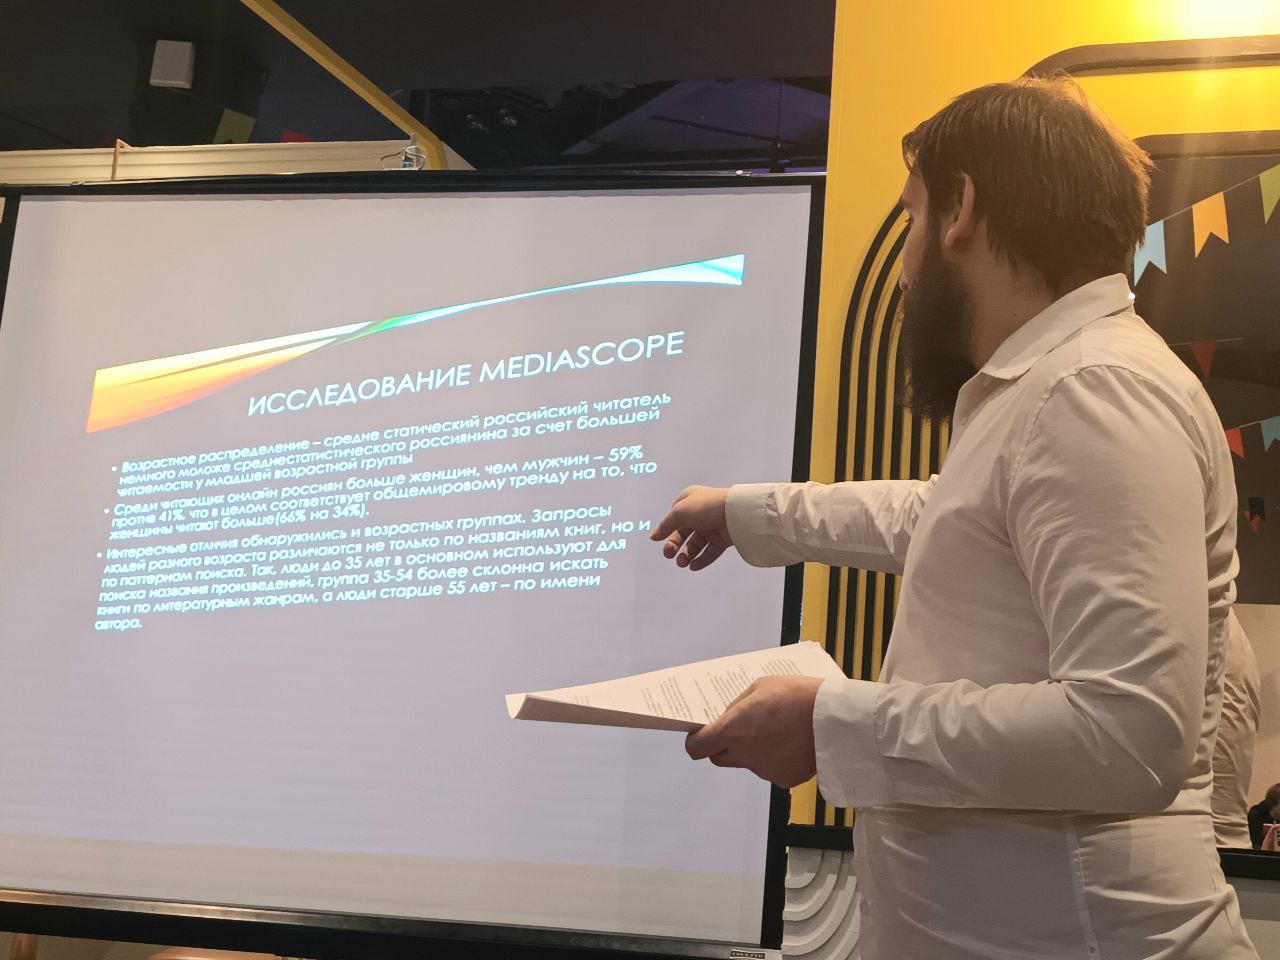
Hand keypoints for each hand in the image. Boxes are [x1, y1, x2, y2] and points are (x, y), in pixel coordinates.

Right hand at [650, 485, 732, 569]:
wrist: (736, 513)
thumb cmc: (709, 505)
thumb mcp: (679, 512)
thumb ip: (666, 525)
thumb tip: (654, 536)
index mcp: (690, 501)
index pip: (674, 519)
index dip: (667, 530)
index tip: (659, 540)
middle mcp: (701, 514)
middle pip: (683, 534)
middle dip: (675, 546)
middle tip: (669, 554)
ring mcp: (712, 526)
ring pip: (695, 545)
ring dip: (687, 555)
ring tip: (682, 563)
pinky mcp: (723, 539)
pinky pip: (709, 552)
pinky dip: (701, 560)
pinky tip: (693, 565)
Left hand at [685, 676, 822, 787]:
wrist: (835, 719)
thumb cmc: (797, 696)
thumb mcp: (760, 687)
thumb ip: (737, 706)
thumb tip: (727, 718)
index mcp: (733, 731)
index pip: (697, 749)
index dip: (697, 741)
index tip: (701, 734)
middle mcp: (744, 755)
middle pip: (719, 758)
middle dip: (723, 745)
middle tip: (740, 729)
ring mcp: (764, 770)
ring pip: (748, 763)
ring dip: (753, 750)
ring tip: (777, 730)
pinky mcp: (784, 779)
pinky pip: (771, 769)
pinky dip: (776, 759)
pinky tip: (792, 742)